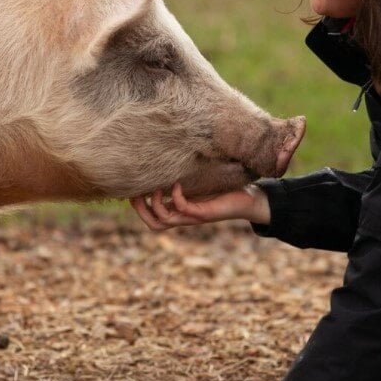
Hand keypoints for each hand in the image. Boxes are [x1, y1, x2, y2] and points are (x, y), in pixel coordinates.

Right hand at [129, 182, 269, 230]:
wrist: (250, 199)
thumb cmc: (225, 188)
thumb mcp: (200, 180)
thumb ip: (185, 174)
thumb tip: (169, 156)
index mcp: (180, 211)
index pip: (152, 216)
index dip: (138, 206)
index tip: (131, 188)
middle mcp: (184, 217)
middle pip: (153, 224)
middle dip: (140, 210)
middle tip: (134, 193)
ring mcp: (193, 216)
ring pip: (164, 221)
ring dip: (154, 205)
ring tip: (154, 188)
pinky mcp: (204, 213)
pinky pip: (183, 209)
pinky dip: (175, 197)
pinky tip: (177, 184)